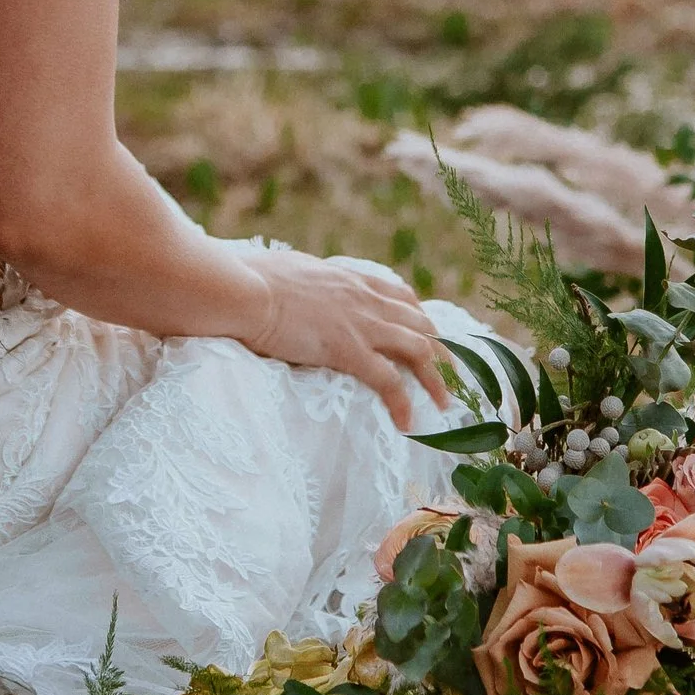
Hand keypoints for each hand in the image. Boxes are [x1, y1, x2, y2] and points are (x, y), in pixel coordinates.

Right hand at [236, 250, 451, 431]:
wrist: (242, 289)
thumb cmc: (250, 278)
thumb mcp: (289, 271)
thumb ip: (305, 282)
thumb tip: (296, 285)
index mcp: (350, 279)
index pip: (400, 295)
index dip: (419, 316)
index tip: (429, 333)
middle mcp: (364, 298)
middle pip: (420, 322)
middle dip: (441, 349)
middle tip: (452, 374)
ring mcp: (360, 323)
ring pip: (418, 349)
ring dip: (436, 377)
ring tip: (445, 403)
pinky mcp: (348, 349)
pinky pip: (388, 381)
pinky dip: (403, 402)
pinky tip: (407, 423)